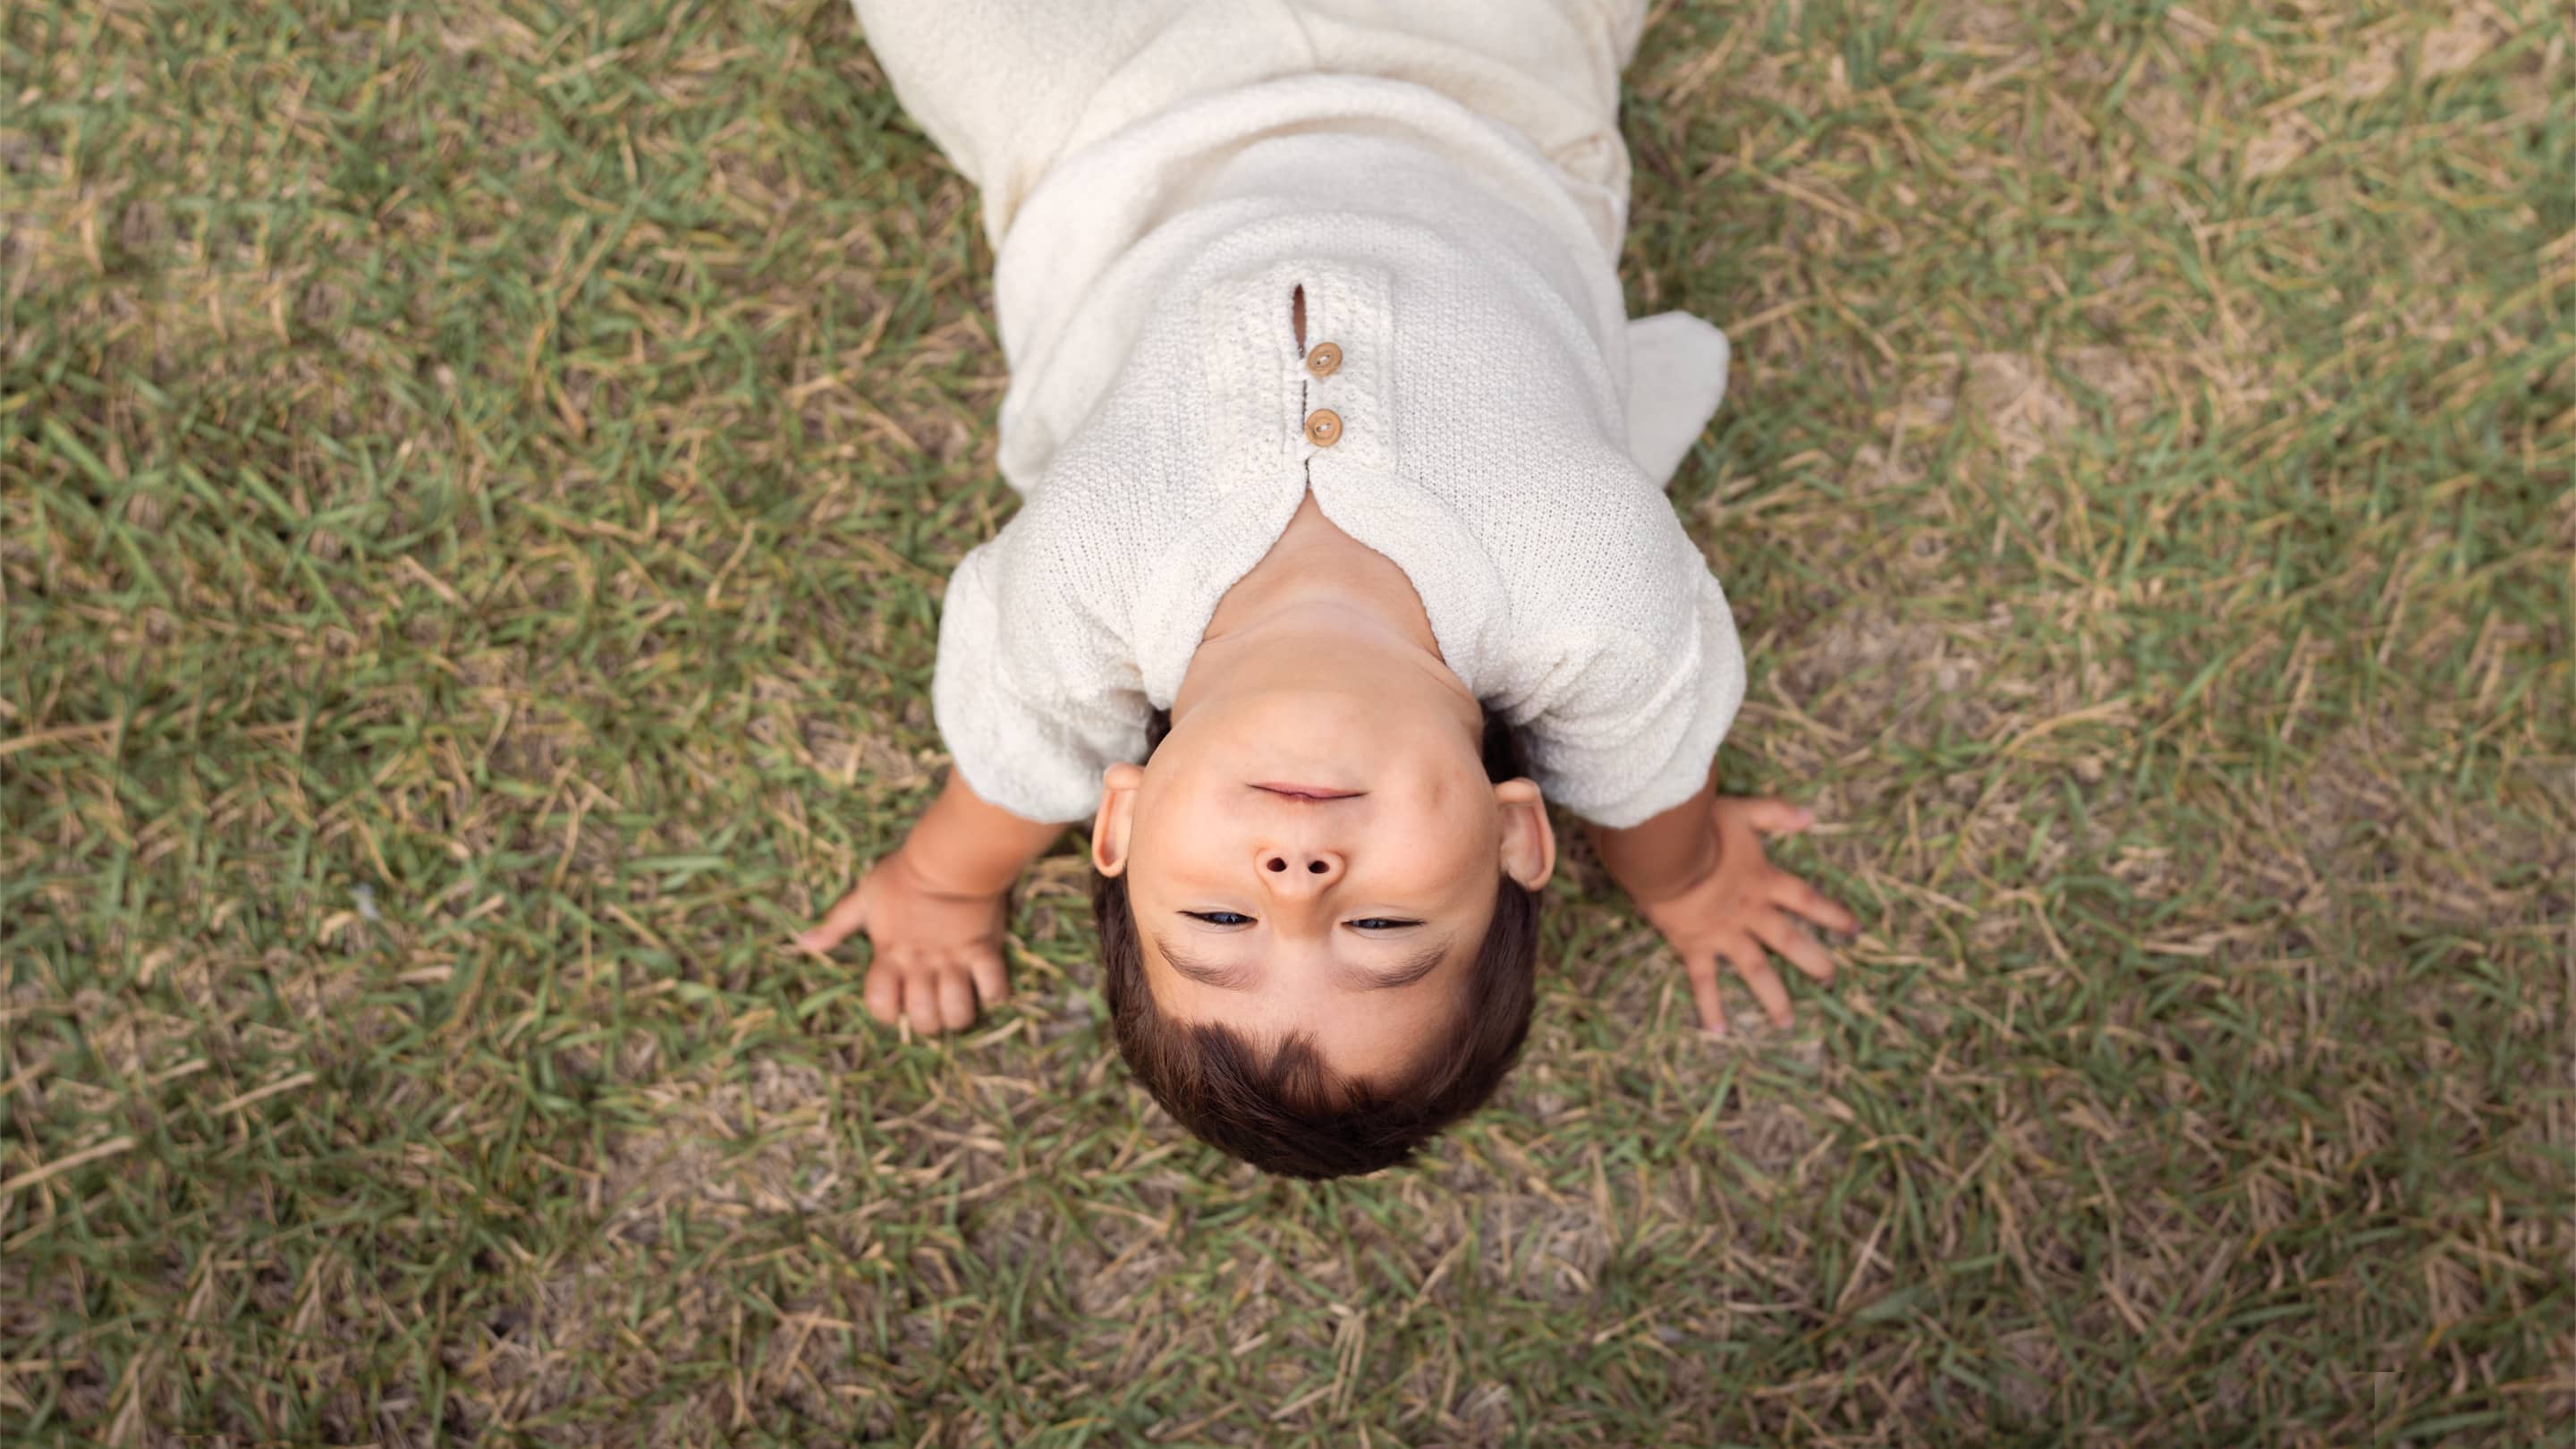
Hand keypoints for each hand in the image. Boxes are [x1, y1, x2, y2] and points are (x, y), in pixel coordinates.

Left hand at [795, 849, 1011, 1033]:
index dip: (886, 1014)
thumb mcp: (864, 897)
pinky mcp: (983, 949)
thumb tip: (804, 943)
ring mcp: (953, 959)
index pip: (881, 1003)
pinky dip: (995, 995)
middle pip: (923, 1016)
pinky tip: (989, 991)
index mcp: (890, 954)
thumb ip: (837, 924)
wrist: (950, 857)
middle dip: (927, 1023)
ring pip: (958, 1011)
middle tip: (931, 1012)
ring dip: (958, 1016)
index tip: (895, 1008)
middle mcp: (921, 964)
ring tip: (959, 1008)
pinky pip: (994, 986)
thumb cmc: (903, 875)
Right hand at [1630, 797, 1857, 1035]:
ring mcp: (1724, 933)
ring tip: (1787, 1022)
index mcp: (1764, 881)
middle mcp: (1751, 913)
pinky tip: (1718, 1030)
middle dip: (1813, 960)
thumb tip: (1811, 816)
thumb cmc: (1700, 828)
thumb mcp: (1742, 811)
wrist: (1665, 853)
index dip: (1833, 914)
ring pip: (1755, 970)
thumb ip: (1776, 813)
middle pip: (1789, 941)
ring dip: (1773, 996)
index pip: (1807, 900)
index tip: (1856, 930)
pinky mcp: (1694, 946)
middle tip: (1832, 978)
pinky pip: (1704, 981)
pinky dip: (1710, 1006)